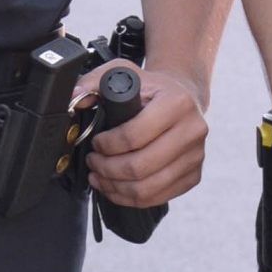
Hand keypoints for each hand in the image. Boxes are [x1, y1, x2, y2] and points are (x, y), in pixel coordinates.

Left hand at [77, 63, 209, 209]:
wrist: (184, 97)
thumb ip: (94, 82)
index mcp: (177, 103)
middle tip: (93, 162)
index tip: (95, 143)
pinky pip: (158, 197)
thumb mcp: (123, 73)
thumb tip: (74, 98)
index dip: (106, 145)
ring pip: (147, 188)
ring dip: (115, 187)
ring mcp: (196, 156)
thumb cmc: (151, 88)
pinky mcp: (194, 175)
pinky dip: (130, 198)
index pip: (134, 136)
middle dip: (107, 169)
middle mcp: (193, 130)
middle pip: (140, 166)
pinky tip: (115, 187)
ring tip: (99, 177)